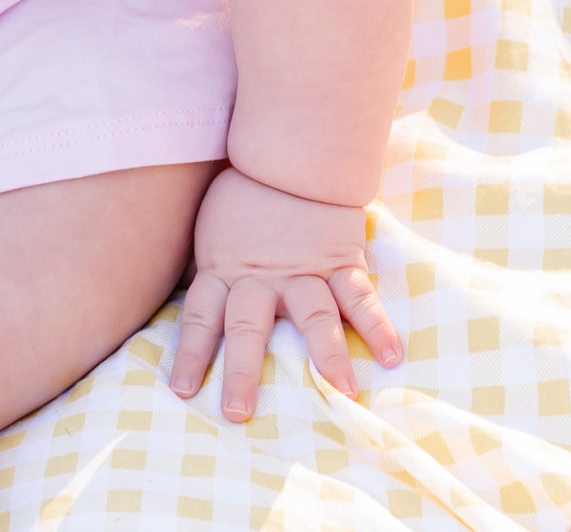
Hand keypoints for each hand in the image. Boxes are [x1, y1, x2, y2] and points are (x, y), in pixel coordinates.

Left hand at [169, 166, 400, 418]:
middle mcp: (261, 277)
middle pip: (247, 326)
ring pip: (313, 314)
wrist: (289, 156)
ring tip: (343, 391)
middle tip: (236, 413)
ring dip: (329, 353)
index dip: (191, 352)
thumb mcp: (210, 229)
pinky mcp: (339, 261)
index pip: (201, 315)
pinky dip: (377, 325)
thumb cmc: (243, 195)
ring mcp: (303, 271)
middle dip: (241, 371)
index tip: (182, 389)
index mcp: (224, 269)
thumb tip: (180, 294)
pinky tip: (390, 355)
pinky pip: (360, 295)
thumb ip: (205, 267)